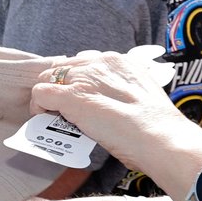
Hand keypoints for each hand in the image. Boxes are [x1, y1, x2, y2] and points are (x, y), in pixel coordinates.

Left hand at [31, 51, 201, 189]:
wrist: (162, 139)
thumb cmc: (156, 128)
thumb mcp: (140, 96)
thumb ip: (121, 92)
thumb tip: (106, 102)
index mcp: (119, 61)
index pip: (84, 62)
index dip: (77, 81)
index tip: (80, 97)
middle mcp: (100, 62)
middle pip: (63, 68)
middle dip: (60, 87)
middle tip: (65, 109)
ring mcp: (84, 79)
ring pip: (49, 77)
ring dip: (49, 96)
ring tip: (56, 115)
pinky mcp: (71, 97)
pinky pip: (41, 93)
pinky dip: (39, 105)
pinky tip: (46, 118)